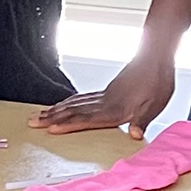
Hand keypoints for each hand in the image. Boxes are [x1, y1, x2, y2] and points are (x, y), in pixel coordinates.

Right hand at [28, 50, 176, 140]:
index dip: (69, 124)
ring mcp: (105, 94)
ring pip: (75, 103)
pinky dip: (69, 102)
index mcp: (116, 108)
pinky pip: (82, 98)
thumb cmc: (158, 80)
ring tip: (40, 115)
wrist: (156, 55)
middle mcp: (105, 101)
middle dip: (52, 117)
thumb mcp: (156, 103)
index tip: (51, 127)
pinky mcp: (107, 90)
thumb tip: (135, 135)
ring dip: (56, 110)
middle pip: (74, 110)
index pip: (87, 118)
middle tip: (32, 121)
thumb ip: (143, 120)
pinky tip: (64, 105)